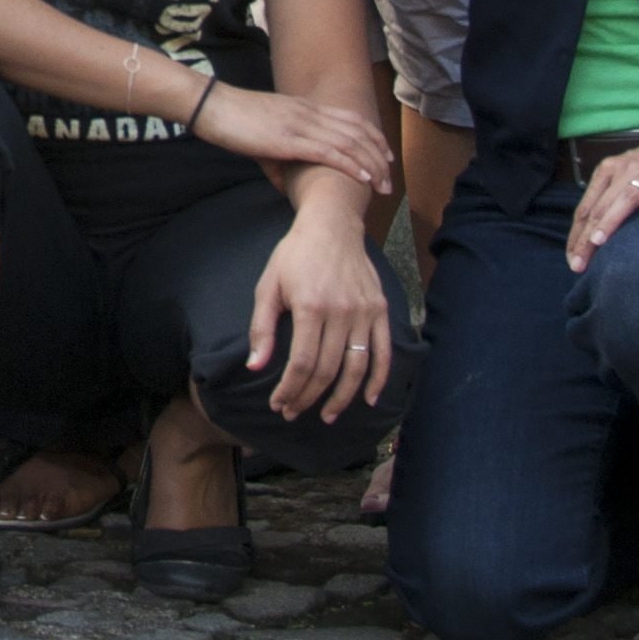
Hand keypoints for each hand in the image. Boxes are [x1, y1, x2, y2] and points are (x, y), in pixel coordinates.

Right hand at [188, 81, 394, 196]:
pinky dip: (350, 165)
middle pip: (358, 131)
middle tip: (390, 179)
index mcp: (305, 108)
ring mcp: (301, 124)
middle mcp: (309, 113)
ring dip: (371, 165)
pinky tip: (362, 178)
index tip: (386, 156)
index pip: (351, 119)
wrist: (212, 107)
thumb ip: (280, 159)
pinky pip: (329, 152)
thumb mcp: (263, 138)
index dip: (373, 137)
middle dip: (379, 156)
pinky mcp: (289, 139)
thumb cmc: (233, 121)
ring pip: (349, 143)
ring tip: (384, 185)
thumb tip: (286, 184)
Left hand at [249, 213, 393, 421]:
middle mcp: (341, 311)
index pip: (302, 363)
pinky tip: (368, 398)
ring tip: (328, 415)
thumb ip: (262, 327)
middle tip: (295, 411)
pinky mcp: (380, 310)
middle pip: (328, 370)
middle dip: (309, 398)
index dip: (290, 389)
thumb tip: (255, 365)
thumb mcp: (268, 285)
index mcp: (310, 306)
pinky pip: (383, 352)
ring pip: (356, 367)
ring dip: (342, 398)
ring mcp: (364, 312)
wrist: (332, 225)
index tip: (279, 404)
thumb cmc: (295, 255)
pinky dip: (379, 379)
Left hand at [566, 129, 638, 268]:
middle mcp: (626, 170)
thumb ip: (609, 199)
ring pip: (627, 197)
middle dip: (587, 237)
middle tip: (579, 263)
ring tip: (599, 241)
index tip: (572, 259)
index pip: (587, 208)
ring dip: (611, 220)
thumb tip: (590, 236)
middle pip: (602, 206)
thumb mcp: (625, 177)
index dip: (576, 235)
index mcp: (609, 171)